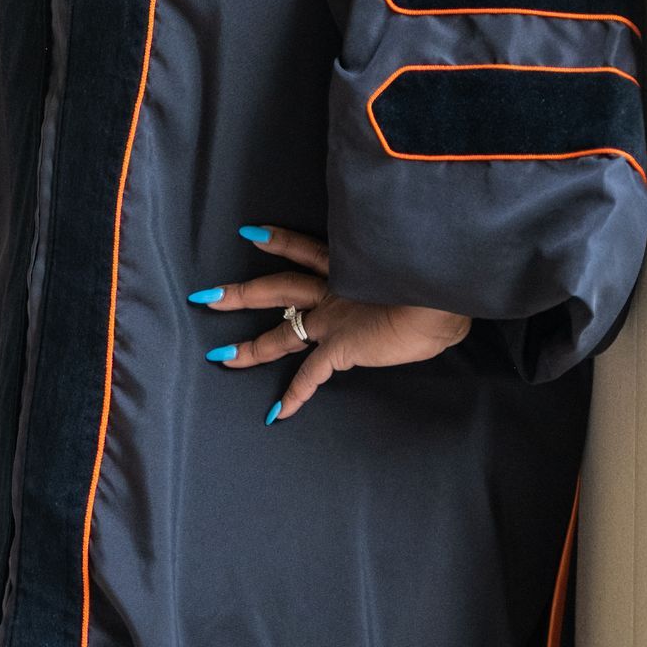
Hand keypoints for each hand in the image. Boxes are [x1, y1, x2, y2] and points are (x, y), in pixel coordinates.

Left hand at [189, 224, 469, 423]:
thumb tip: (411, 275)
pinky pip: (311, 375)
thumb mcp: (410, 265)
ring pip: (282, 332)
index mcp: (348, 269)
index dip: (278, 241)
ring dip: (252, 347)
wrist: (440, 294)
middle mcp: (334, 293)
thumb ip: (399, 269)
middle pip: (276, 289)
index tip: (251, 233)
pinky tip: (276, 413)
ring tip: (220, 356)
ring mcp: (334, 321)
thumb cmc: (432, 277)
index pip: (304, 252)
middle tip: (207, 296)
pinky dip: (295, 395)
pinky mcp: (341, 347)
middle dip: (241, 294)